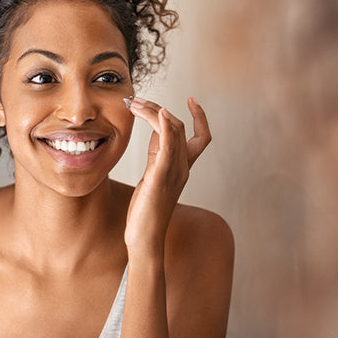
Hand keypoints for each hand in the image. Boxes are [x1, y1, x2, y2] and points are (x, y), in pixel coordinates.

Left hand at [124, 96, 210, 257]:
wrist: (144, 237)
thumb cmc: (146, 210)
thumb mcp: (153, 175)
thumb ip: (157, 153)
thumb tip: (155, 129)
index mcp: (183, 168)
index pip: (202, 137)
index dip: (200, 117)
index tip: (192, 99)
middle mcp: (183, 168)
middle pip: (180, 127)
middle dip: (159, 108)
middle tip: (137, 100)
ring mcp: (174, 172)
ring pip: (173, 131)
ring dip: (155, 111)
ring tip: (135, 104)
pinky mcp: (160, 176)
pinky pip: (168, 146)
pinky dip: (165, 126)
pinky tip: (159, 113)